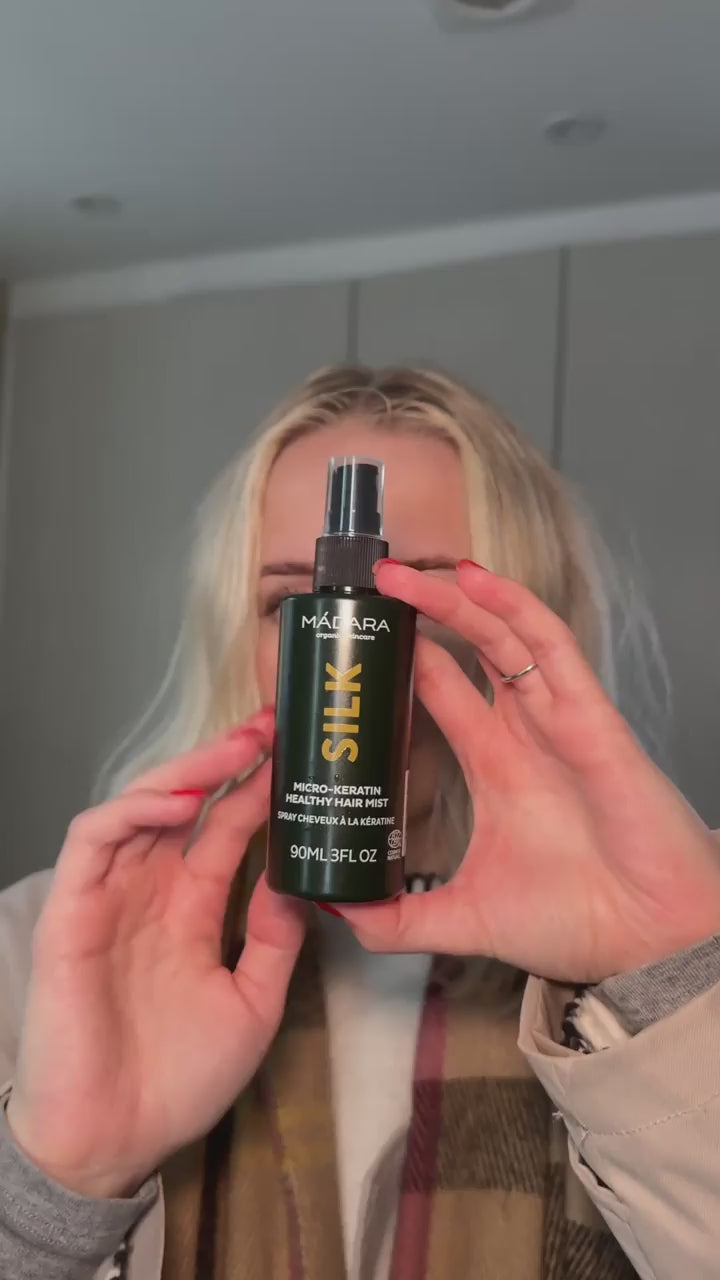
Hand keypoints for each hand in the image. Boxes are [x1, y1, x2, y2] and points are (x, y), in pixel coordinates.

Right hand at [7, 710, 303, 1197]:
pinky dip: (132, 811)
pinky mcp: (72, 909)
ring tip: (237, 749)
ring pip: (141, 807)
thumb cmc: (180, 1079)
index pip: (225, 830)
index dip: (258, 789)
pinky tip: (178, 802)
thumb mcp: (252, 1003)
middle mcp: (152, 891)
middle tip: (274, 725)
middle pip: (186, 803)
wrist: (116, 1140)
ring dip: (187, 771)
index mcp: (191, 908)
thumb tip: (301, 878)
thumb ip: (274, 941)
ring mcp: (111, 895)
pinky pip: (93, 841)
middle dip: (227, 759)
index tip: (298, 753)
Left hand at [339, 560, 719, 982]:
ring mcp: (555, 719)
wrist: (647, 944)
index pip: (440, 693)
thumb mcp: (463, 918)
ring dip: (452, 600)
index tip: (355, 642)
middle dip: (420, 615)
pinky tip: (473, 581)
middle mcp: (523, 733)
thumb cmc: (576, 922)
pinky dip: (514, 608)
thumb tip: (332, 909)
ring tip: (399, 574)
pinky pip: (552, 647)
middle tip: (370, 588)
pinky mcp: (589, 718)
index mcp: (496, 766)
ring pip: (501, 636)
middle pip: (465, 652)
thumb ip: (396, 919)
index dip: (403, 662)